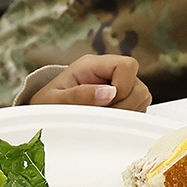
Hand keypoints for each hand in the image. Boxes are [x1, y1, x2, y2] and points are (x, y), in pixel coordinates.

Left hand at [28, 54, 152, 110]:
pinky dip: (126, 119)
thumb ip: (79, 95)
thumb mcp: (55, 100)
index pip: (127, 66)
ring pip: (141, 97)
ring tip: (103, 118)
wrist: (44, 114)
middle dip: (124, 105)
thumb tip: (109, 93)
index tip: (106, 102)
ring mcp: (117, 86)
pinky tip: (108, 121)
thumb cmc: (47, 105)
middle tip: (102, 114)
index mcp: (91, 65)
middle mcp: (108, 73)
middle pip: (139, 85)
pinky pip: (138, 109)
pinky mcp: (122, 101)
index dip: (123, 86)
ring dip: (126, 113)